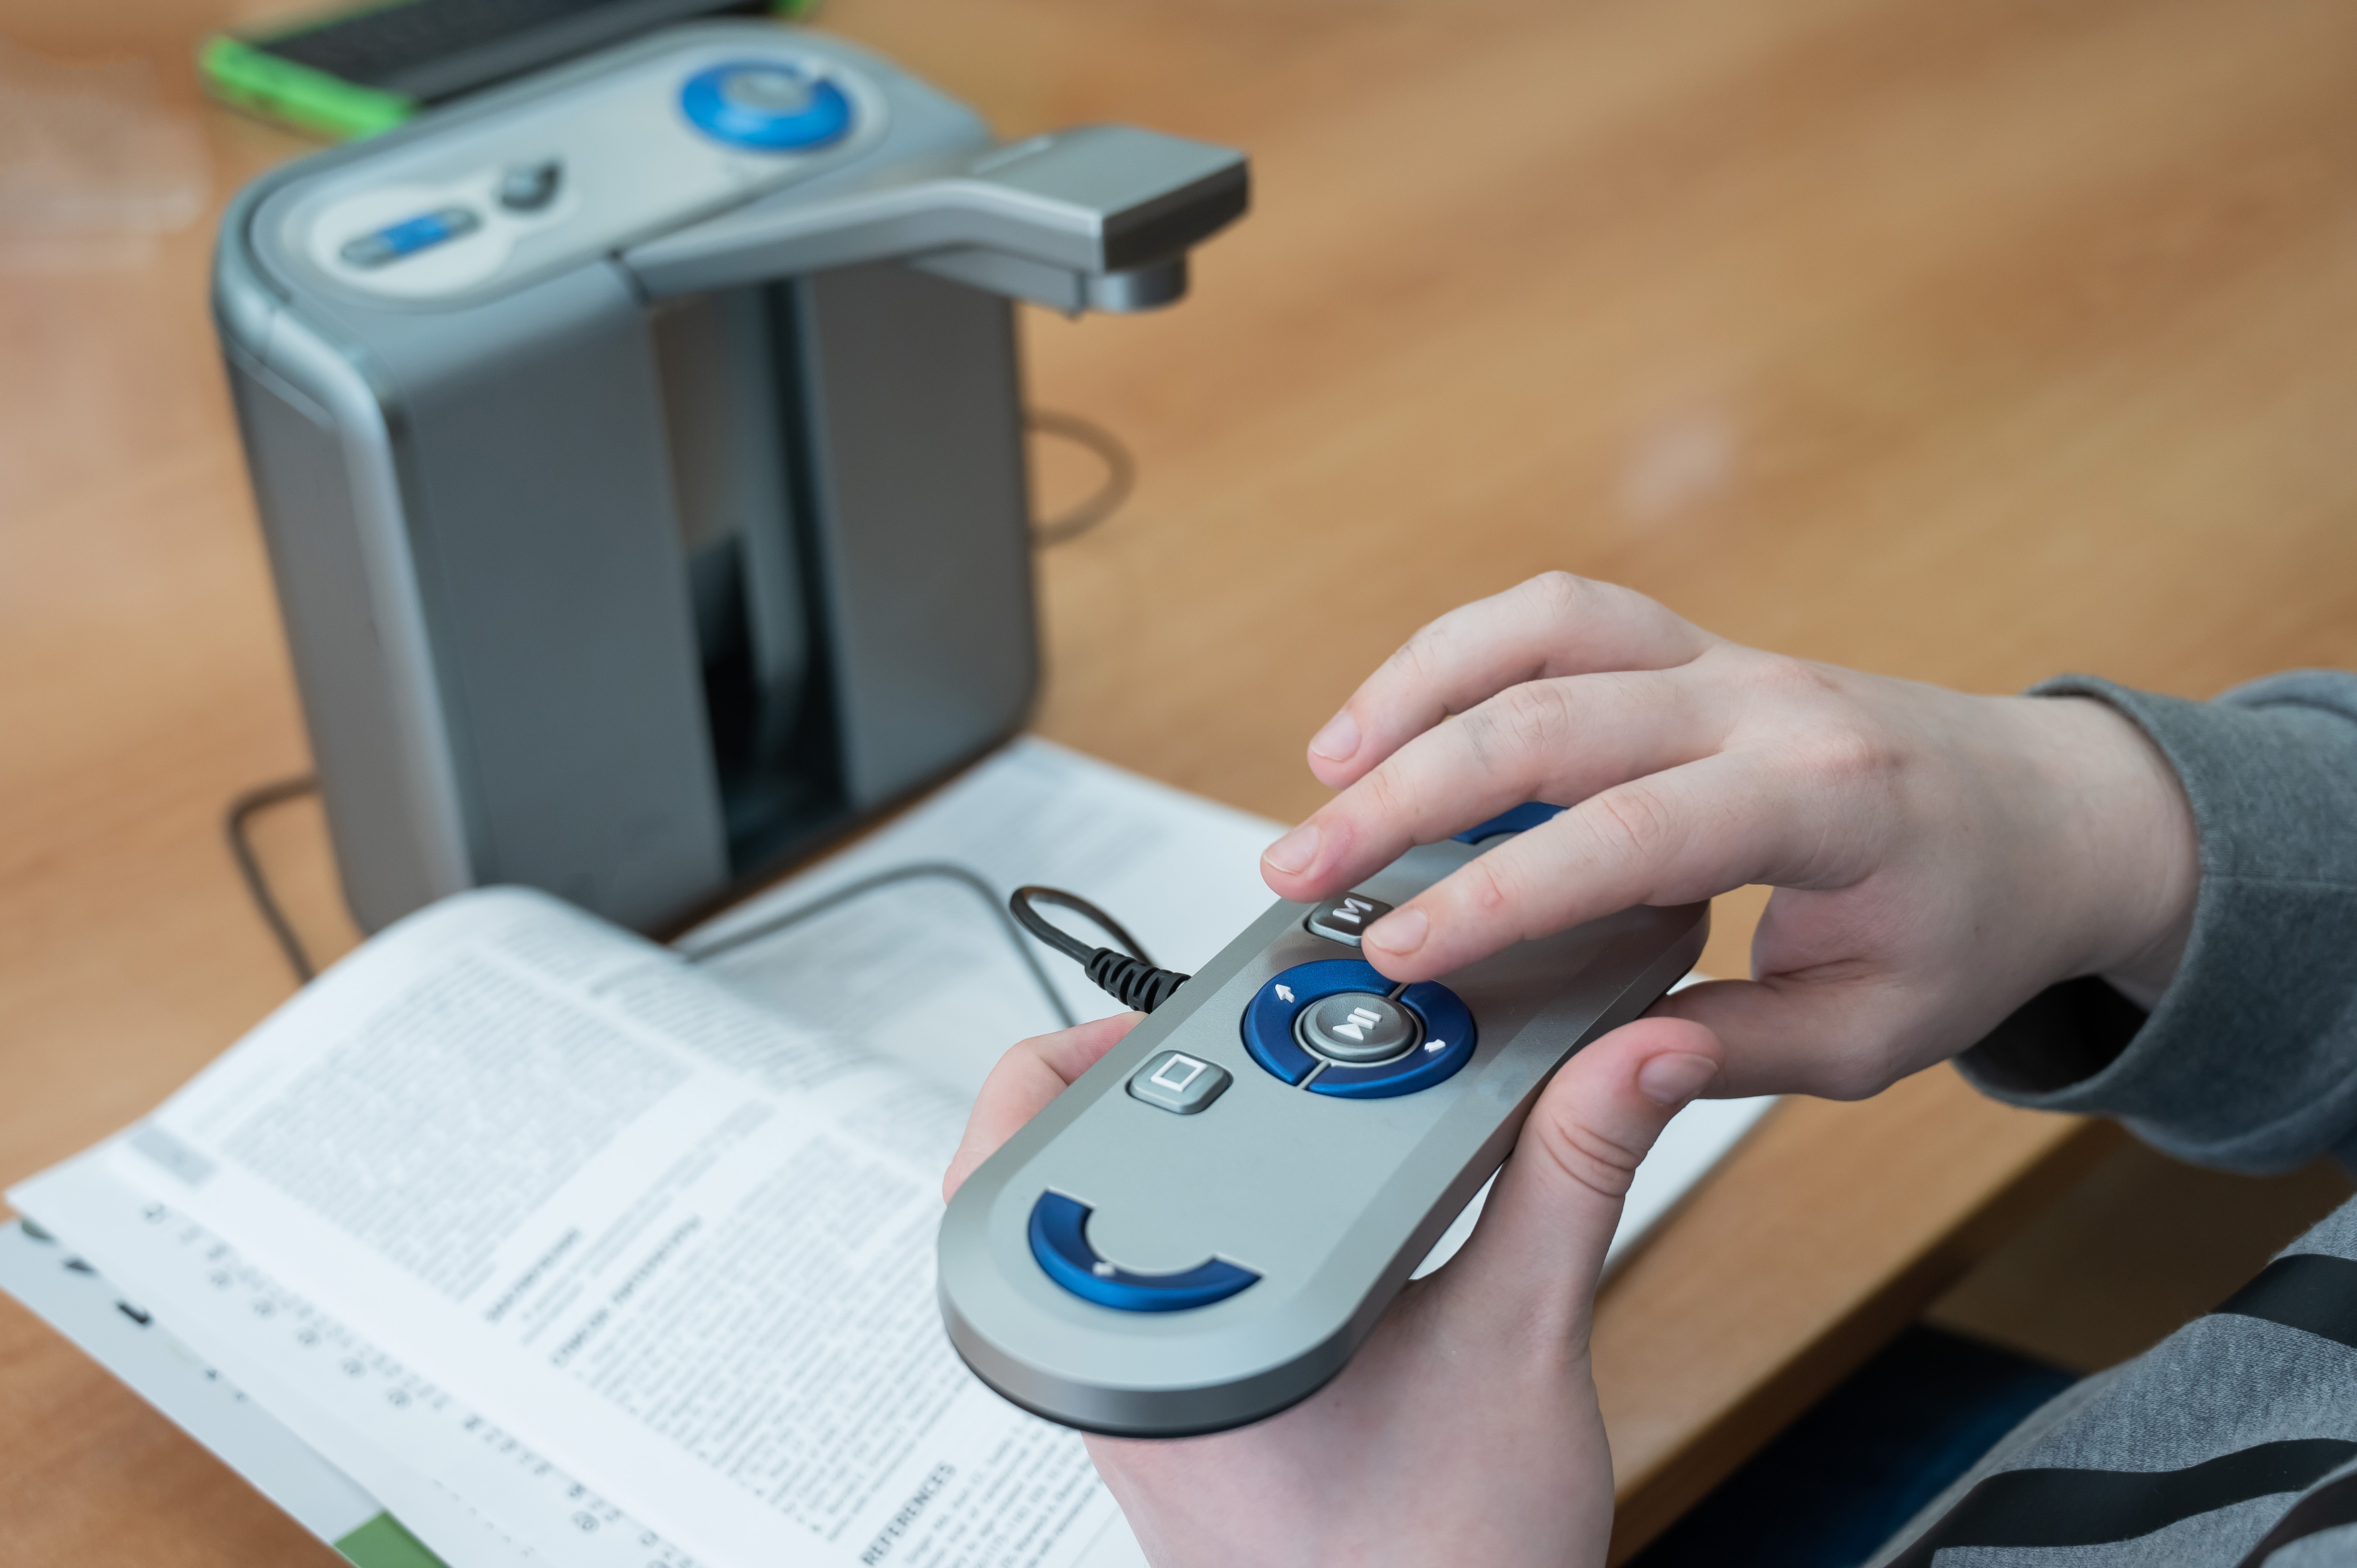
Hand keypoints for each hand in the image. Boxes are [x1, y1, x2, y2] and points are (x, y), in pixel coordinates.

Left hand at [943, 1010, 1726, 1567]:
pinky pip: (1164, 1290)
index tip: (1206, 1000)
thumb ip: (1568, 1176)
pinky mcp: (1180, 1428)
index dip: (1103, 1037)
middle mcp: (1124, 1370)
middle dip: (1165, 1085)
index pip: (1049, 1133)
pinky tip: (1316, 1208)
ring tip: (1295, 1114)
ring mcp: (1143, 1403)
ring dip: (1198, 1158)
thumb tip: (1625, 1056)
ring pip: (1113, 1231)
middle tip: (1267, 1046)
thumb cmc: (1441, 1563)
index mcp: (1166, 1336)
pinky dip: (1231, 1227)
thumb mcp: (1518, 1343)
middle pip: (1066, 1163)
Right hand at [1258, 573, 2198, 1098]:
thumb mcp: (1877, 1033)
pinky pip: (1558, 619)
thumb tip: (1594, 1069)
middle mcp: (1764, 701)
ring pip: (1543, 626)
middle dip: (1405, 794)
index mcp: (1826, 800)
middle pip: (1548, 715)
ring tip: (1324, 770)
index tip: (1401, 953)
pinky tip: (1394, 722)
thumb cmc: (1970, 921)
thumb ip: (1733, 1050)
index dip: (1497, 895)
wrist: (2049, 810)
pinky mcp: (1687, 648)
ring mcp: (1723, 657)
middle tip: (1305, 872)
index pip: (1624, 836)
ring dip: (1417, 688)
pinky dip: (1462, 656)